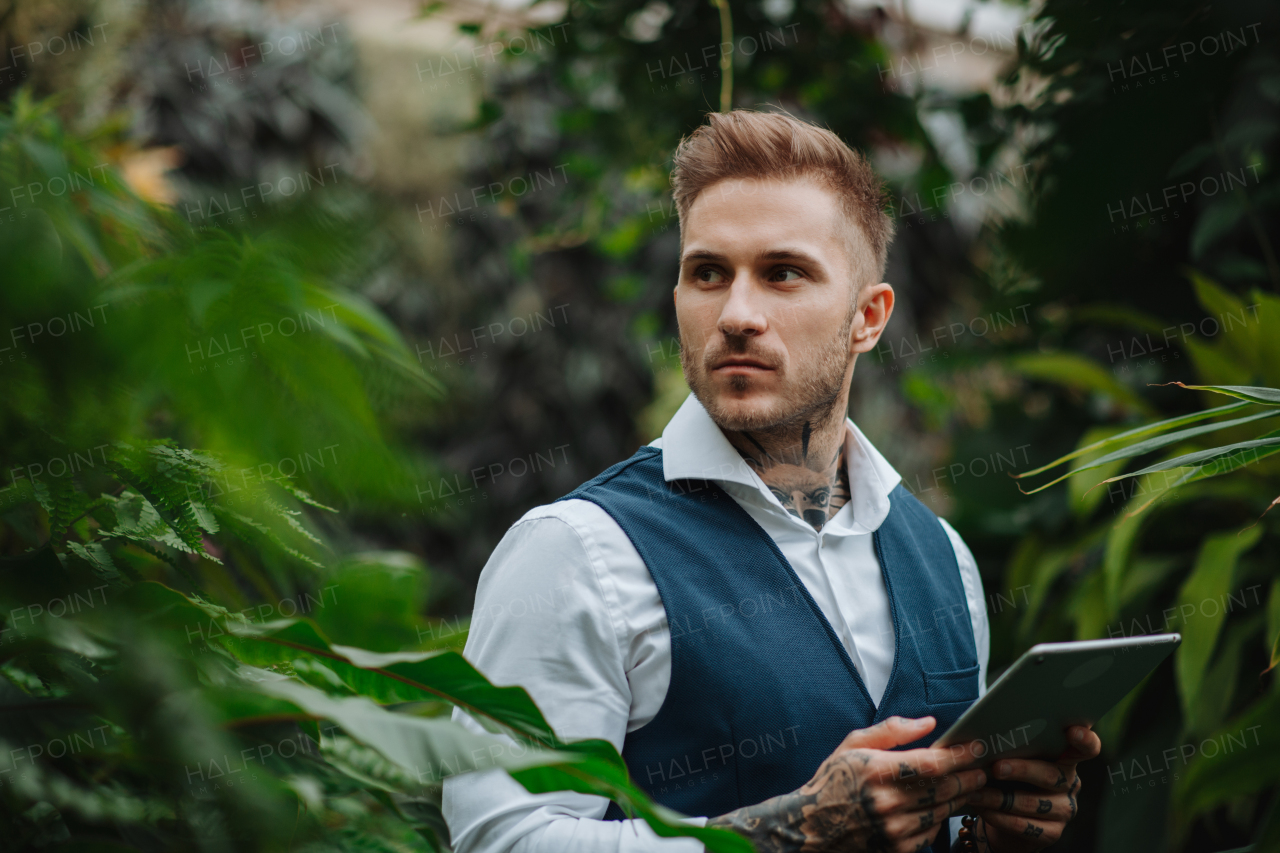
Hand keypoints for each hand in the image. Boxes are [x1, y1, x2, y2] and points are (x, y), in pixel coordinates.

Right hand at [706, 715, 989, 852]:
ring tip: (971, 784)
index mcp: (876, 771)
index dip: (961, 755)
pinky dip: (942, 816)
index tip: (979, 746)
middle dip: (970, 776)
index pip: (933, 763)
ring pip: (943, 811)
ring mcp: (894, 830)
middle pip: (945, 788)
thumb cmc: (834, 780)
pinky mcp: (898, 849)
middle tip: (983, 766)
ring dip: (962, 797)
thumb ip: (892, 730)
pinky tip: (943, 805)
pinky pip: (932, 831)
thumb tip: (930, 723)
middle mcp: (887, 802)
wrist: (811, 828)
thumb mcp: (853, 745)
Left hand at [963, 724, 1100, 850]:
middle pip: (1051, 775)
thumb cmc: (1006, 777)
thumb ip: (1010, 746)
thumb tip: (985, 734)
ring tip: (974, 791)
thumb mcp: (1011, 757)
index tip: (1072, 731)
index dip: (1085, 740)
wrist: (1003, 817)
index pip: (1086, 749)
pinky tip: (981, 807)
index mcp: (1064, 758)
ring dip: (999, 797)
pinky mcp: (1052, 832)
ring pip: (1033, 802)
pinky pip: (1024, 825)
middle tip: (997, 767)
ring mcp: (1064, 809)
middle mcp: (1069, 783)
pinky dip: (998, 816)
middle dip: (1021, 770)